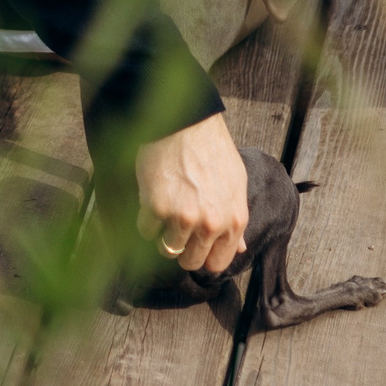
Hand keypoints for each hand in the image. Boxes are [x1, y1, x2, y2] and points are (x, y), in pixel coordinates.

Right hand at [135, 111, 250, 274]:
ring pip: (167, 249)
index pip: (218, 263)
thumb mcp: (235, 183)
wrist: (184, 122)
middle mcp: (211, 224)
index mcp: (234, 220)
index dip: (204, 256)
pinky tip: (152, 197)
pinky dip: (146, 218)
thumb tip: (239, 247)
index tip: (196, 247)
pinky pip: (145, 231)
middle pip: (191, 262)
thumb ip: (235, 219)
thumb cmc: (211, 148)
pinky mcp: (156, 208)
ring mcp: (183, 218)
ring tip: (166, 209)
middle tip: (177, 227)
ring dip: (163, 233)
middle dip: (183, 248)